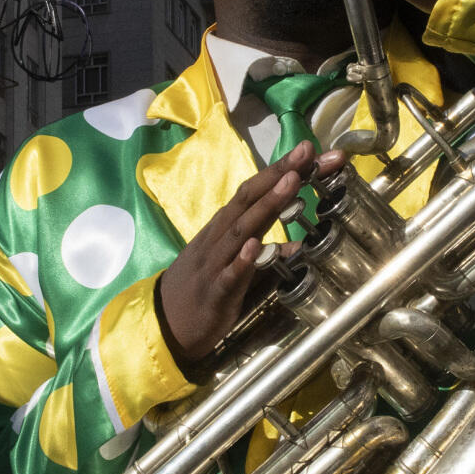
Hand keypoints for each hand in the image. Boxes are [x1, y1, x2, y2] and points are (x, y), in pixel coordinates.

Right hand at [155, 145, 345, 366]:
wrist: (164, 323)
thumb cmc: (203, 291)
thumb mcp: (236, 267)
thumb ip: (267, 254)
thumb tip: (300, 244)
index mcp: (225, 228)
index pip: (255, 192)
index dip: (281, 170)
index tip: (311, 150)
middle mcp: (219, 237)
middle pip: (249, 199)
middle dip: (279, 174)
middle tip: (306, 151)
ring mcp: (214, 262)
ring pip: (242, 229)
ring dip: (268, 204)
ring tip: (292, 182)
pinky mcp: (213, 292)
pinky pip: (228, 273)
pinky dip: (242, 259)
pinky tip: (255, 246)